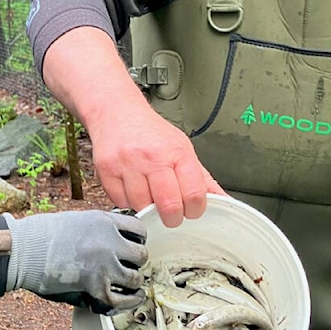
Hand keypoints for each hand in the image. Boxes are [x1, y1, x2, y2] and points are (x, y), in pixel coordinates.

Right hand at [4, 210, 147, 313]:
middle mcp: (109, 241)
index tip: (132, 246)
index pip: (139, 229)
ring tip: (128, 284)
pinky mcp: (95, 288)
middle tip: (126, 266)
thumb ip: (100, 229)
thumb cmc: (41, 236)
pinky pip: (124, 299)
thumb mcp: (77, 220)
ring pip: (135, 278)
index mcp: (104, 221)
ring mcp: (104, 266)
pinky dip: (130, 301)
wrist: (21, 251)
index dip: (137, 240)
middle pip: (140, 255)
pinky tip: (132, 298)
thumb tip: (117, 241)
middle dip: (135, 262)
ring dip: (131, 282)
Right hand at [88, 104, 225, 227]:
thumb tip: (223, 201)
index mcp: (177, 153)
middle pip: (169, 206)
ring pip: (142, 207)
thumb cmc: (150, 131)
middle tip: (171, 214)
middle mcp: (152, 157)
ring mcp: (128, 164)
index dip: (195, 210)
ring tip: (149, 195)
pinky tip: (132, 189)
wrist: (116, 111)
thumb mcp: (182, 147)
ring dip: (148, 209)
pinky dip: (128, 202)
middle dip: (172, 218)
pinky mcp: (107, 171)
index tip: (191, 211)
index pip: (194, 194)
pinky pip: (121, 202)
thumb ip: (201, 178)